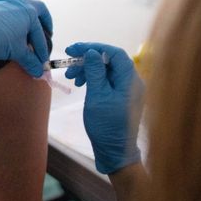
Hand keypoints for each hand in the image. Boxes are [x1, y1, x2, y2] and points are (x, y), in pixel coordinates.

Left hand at [0, 0, 52, 76]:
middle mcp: (21, 1)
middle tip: (44, 30)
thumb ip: (30, 61)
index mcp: (31, 13)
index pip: (39, 34)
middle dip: (43, 20)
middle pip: (38, 8)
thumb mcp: (17, 52)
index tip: (40, 60)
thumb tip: (38, 72)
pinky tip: (0, 3)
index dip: (41, 48)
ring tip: (23, 6)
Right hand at [64, 42, 143, 174]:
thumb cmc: (106, 125)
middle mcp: (132, 82)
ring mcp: (127, 90)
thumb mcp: (97, 96)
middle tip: (68, 63)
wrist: (115, 152)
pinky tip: (80, 85)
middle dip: (87, 60)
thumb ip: (95, 72)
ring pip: (106, 70)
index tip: (73, 49)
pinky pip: (107, 81)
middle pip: (109, 61)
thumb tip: (92, 52)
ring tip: (71, 77)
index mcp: (130, 80)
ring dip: (87, 70)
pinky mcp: (121, 97)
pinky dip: (92, 79)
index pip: (114, 53)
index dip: (93, 47)